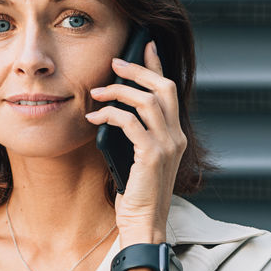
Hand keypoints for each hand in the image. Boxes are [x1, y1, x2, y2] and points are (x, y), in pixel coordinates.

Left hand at [85, 39, 184, 240]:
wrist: (143, 223)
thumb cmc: (136, 195)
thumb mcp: (137, 159)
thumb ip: (136, 136)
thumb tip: (115, 112)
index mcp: (175, 136)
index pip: (170, 92)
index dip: (158, 66)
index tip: (146, 46)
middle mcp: (176, 137)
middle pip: (163, 88)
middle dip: (139, 70)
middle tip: (116, 61)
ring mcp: (167, 145)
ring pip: (146, 101)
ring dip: (118, 91)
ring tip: (97, 92)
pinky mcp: (152, 155)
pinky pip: (130, 123)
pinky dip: (110, 114)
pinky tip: (94, 116)